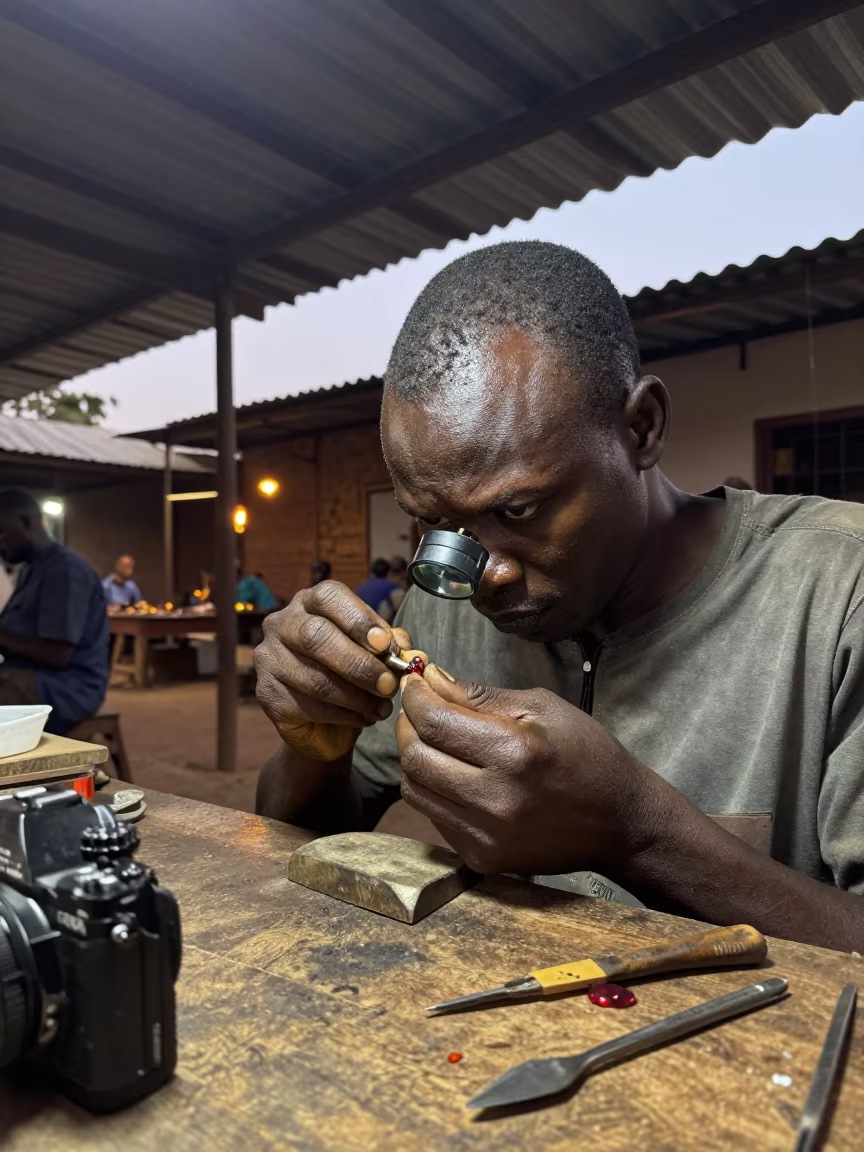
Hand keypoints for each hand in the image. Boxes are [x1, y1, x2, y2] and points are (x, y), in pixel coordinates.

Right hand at [255, 580, 424, 762]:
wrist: (323, 724)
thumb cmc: (350, 676)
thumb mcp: (374, 654)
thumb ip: (390, 644)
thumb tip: (406, 647)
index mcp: (309, 603)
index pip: (328, 596)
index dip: (358, 619)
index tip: (385, 645)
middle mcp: (282, 624)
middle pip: (316, 636)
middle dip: (360, 664)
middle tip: (389, 685)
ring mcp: (269, 659)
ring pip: (315, 678)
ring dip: (357, 697)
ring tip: (382, 708)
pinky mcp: (267, 695)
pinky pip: (309, 706)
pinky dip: (345, 715)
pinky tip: (364, 719)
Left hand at [396, 667, 660, 875]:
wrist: (619, 821)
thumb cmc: (586, 753)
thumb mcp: (541, 708)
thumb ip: (480, 696)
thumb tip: (430, 679)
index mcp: (515, 753)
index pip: (434, 722)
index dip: (415, 698)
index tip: (415, 684)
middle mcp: (496, 799)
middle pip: (415, 758)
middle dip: (408, 726)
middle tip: (419, 710)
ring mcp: (487, 835)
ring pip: (415, 790)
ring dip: (415, 758)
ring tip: (434, 740)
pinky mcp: (482, 858)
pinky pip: (434, 816)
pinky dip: (434, 789)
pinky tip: (455, 773)